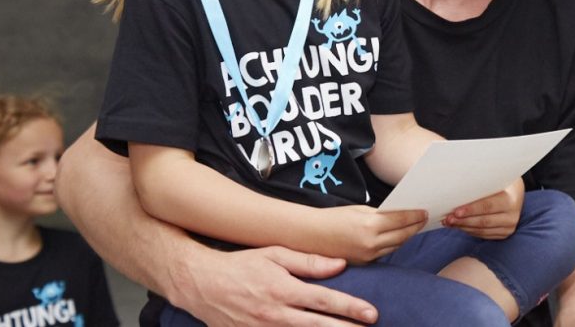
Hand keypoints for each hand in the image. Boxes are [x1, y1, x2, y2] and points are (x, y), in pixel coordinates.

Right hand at [169, 245, 376, 325]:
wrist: (202, 284)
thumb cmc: (242, 264)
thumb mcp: (275, 254)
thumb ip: (308, 262)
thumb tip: (339, 265)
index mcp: (284, 289)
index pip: (325, 300)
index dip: (350, 308)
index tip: (371, 314)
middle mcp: (276, 314)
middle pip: (318, 326)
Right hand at [315, 205, 427, 262]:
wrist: (310, 236)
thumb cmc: (333, 218)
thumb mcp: (358, 210)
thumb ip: (380, 214)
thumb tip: (400, 215)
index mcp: (369, 225)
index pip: (401, 220)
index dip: (415, 215)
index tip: (424, 211)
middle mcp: (371, 243)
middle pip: (402, 235)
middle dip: (415, 226)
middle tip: (424, 218)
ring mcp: (368, 256)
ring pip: (396, 246)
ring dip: (407, 236)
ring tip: (415, 227)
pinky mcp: (364, 264)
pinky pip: (385, 253)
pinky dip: (394, 244)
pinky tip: (399, 237)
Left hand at [443, 178, 524, 238]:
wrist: (516, 191)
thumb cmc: (501, 182)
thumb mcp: (495, 179)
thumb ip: (480, 184)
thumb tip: (456, 187)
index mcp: (511, 200)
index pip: (487, 207)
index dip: (471, 210)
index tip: (456, 211)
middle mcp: (512, 216)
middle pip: (483, 221)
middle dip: (463, 221)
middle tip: (448, 218)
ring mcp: (509, 227)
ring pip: (482, 230)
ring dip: (463, 227)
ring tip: (449, 222)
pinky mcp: (504, 234)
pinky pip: (483, 235)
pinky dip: (469, 231)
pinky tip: (459, 226)